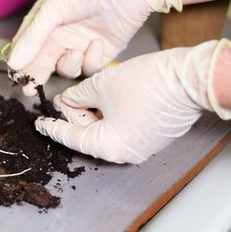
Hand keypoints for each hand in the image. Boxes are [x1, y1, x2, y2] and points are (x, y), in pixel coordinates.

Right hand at [7, 0, 181, 95]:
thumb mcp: (53, 9)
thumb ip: (33, 39)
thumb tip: (13, 64)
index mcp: (44, 23)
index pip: (26, 49)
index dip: (20, 65)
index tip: (18, 80)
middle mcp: (60, 36)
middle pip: (43, 64)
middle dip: (36, 77)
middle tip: (30, 89)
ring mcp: (80, 46)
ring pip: (66, 70)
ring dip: (68, 66)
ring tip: (75, 53)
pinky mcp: (100, 53)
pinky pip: (90, 69)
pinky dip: (91, 61)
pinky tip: (96, 44)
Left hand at [35, 39, 230, 163]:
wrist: (191, 79)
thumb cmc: (146, 84)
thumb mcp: (100, 86)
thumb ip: (77, 96)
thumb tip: (66, 100)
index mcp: (108, 147)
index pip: (71, 137)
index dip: (52, 127)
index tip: (39, 124)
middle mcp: (124, 152)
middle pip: (88, 133)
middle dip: (74, 114)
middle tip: (62, 98)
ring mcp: (140, 145)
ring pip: (104, 128)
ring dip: (91, 110)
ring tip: (81, 93)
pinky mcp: (151, 134)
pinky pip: (121, 125)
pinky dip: (108, 112)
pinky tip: (101, 95)